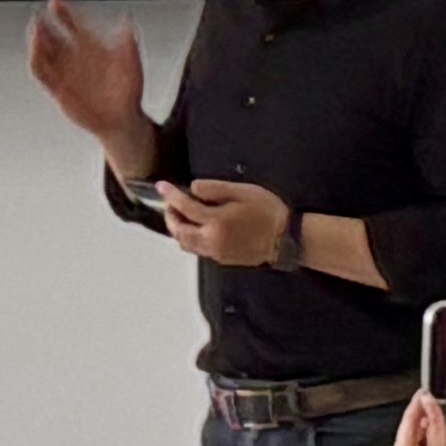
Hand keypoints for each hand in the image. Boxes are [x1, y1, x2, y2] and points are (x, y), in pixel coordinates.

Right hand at [27, 0, 147, 153]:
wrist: (122, 120)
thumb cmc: (129, 91)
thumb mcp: (132, 65)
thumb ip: (128, 44)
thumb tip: (127, 21)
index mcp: (92, 47)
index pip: (73, 24)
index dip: (64, 13)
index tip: (55, 1)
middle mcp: (75, 58)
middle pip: (54, 36)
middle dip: (45, 25)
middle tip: (38, 16)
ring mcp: (65, 73)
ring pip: (44, 53)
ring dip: (37, 41)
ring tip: (35, 32)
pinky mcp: (57, 89)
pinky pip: (41, 75)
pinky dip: (36, 62)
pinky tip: (34, 54)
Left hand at [161, 179, 295, 270]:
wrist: (285, 239)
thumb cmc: (267, 210)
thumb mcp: (242, 192)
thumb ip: (215, 189)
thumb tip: (192, 189)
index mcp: (216, 222)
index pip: (185, 208)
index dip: (171, 196)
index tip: (161, 186)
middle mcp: (211, 240)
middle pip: (179, 231)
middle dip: (170, 217)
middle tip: (170, 204)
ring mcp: (215, 253)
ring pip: (185, 244)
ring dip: (178, 230)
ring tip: (181, 216)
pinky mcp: (221, 259)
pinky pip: (197, 249)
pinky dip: (190, 238)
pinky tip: (196, 227)